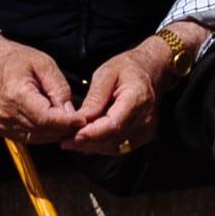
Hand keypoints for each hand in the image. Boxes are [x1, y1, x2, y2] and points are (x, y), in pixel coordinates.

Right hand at [0, 29, 77, 145]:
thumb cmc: (16, 60)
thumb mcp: (44, 64)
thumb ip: (59, 88)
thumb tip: (70, 112)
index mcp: (16, 95)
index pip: (45, 118)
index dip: (66, 122)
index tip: (82, 120)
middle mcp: (6, 113)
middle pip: (43, 130)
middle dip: (65, 128)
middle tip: (80, 120)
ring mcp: (3, 123)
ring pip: (38, 138)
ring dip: (55, 132)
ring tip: (68, 120)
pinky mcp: (3, 129)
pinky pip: (29, 137)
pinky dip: (44, 133)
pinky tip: (52, 122)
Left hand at [67, 30, 194, 158]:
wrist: (150, 71)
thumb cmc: (127, 68)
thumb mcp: (106, 73)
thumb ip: (95, 97)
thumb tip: (81, 119)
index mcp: (137, 99)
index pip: (114, 125)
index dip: (92, 133)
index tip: (72, 135)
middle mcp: (144, 118)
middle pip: (112, 139)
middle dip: (86, 142)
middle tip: (63, 140)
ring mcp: (145, 130)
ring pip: (114, 147)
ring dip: (91, 146)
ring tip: (69, 141)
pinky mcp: (141, 136)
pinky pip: (118, 146)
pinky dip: (100, 145)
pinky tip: (85, 139)